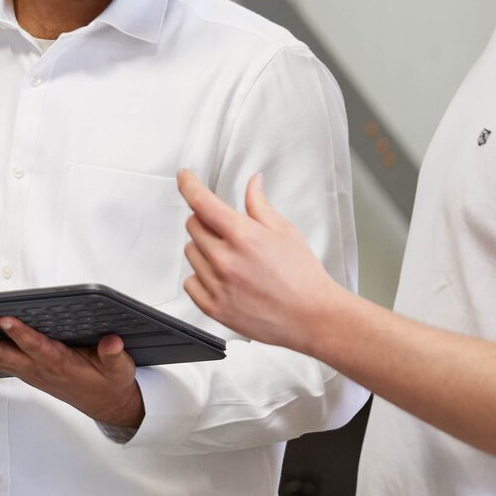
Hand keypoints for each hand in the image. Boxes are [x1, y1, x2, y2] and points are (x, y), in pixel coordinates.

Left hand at [0, 318, 144, 430]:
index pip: (37, 346)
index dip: (21, 333)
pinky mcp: (21, 371)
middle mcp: (37, 368)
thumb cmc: (109, 381)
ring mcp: (26, 371)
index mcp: (61, 363)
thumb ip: (114, 355)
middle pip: (1, 354)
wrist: (104, 404)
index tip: (5, 318)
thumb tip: (113, 342)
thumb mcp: (120, 369)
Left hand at [178, 170, 341, 353]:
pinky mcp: (213, 307)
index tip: (184, 177)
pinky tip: (222, 278)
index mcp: (242, 235)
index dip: (188, 184)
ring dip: (204, 248)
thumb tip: (253, 184)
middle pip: (193, 225)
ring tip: (232, 259)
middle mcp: (225, 259)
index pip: (201, 201)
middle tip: (227, 230)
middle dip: (206, 221)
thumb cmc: (303, 277)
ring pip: (190, 253)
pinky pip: (190, 282)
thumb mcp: (284, 231)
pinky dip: (201, 276)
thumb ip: (260, 205)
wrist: (311, 317)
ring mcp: (217, 285)